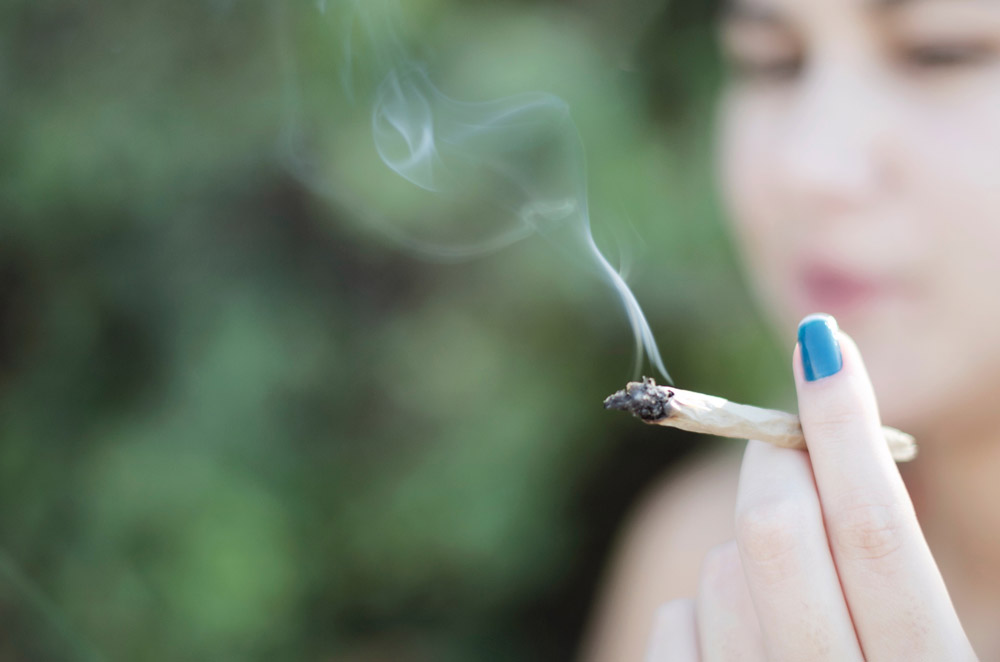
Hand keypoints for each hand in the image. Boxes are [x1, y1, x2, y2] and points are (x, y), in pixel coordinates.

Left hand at [646, 315, 976, 660]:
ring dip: (742, 554)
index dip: (845, 426)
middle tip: (783, 436)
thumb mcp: (925, 646)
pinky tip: (737, 644)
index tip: (821, 344)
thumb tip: (825, 447)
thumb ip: (883, 569)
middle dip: (776, 460)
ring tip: (784, 591)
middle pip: (776, 535)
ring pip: (715, 574)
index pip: (874, 531)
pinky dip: (698, 611)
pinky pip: (672, 624)